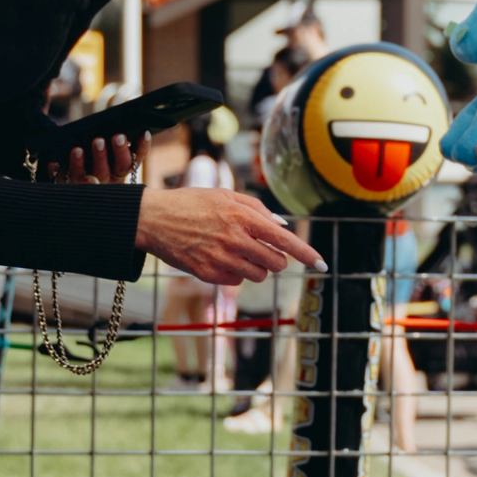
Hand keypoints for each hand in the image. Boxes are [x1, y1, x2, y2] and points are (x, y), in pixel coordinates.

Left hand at [49, 132, 135, 183]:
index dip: (141, 147)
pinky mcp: (71, 188)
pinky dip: (59, 171)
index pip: (136, 159)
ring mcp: (91, 186)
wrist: (69, 182)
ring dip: (87, 162)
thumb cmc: (89, 152)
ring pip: (93, 177)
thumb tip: (129, 116)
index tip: (143, 131)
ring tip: (78, 149)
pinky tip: (54, 162)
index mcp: (120, 170)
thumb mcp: (103, 143)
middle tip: (115, 136)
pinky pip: (64, 181)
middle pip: (118, 169)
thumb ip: (115, 135)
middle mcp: (110, 180)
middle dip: (118, 151)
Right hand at [136, 186, 324, 285]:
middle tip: (261, 248)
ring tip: (235, 250)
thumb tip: (281, 226)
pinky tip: (219, 258)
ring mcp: (222, 259)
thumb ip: (257, 209)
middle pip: (275, 263)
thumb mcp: (225, 195)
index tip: (322, 265)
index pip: (285, 240)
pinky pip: (236, 281)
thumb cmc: (191, 203)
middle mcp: (235, 240)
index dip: (306, 254)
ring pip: (257, 275)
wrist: (154, 219)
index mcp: (243, 217)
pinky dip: (234, 273)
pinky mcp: (208, 274)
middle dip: (275, 259)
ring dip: (254, 266)